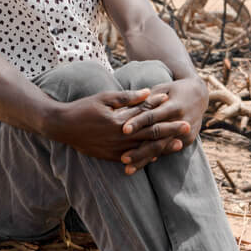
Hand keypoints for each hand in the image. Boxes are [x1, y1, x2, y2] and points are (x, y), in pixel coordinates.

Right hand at [45, 89, 186, 161]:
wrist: (63, 126)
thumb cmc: (84, 107)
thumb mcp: (105, 98)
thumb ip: (128, 97)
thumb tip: (150, 92)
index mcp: (120, 122)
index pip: (148, 120)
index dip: (166, 118)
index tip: (182, 116)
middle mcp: (119, 139)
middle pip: (150, 136)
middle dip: (170, 133)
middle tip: (187, 130)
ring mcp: (114, 150)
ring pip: (143, 150)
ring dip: (161, 147)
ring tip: (178, 146)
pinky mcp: (108, 157)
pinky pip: (131, 158)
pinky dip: (145, 156)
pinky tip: (156, 156)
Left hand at [118, 76, 208, 173]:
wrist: (199, 95)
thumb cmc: (173, 91)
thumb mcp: (161, 90)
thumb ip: (145, 101)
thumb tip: (122, 109)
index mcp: (174, 106)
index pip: (153, 116)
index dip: (138, 122)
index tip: (123, 130)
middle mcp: (182, 121)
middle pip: (158, 138)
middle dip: (140, 150)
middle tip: (123, 158)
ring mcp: (186, 134)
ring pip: (161, 149)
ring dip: (144, 160)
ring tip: (128, 169)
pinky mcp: (188, 141)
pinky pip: (167, 151)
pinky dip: (153, 158)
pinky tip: (139, 166)